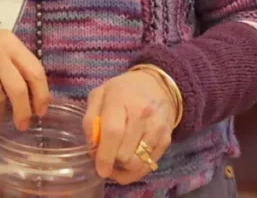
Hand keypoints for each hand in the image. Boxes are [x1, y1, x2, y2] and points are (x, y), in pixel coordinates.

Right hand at [0, 18, 49, 129]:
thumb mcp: (4, 41)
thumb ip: (19, 62)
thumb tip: (34, 95)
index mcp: (10, 43)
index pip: (34, 72)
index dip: (42, 95)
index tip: (41, 110)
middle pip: (17, 89)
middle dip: (23, 112)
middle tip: (23, 124)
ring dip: (1, 113)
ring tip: (1, 115)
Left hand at [82, 70, 176, 184]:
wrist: (156, 86)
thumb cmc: (122, 91)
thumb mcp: (99, 95)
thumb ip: (90, 119)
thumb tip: (92, 147)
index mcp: (120, 100)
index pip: (113, 133)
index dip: (105, 155)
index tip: (100, 169)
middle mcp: (142, 114)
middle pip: (125, 153)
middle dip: (112, 161)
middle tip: (105, 157)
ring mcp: (156, 128)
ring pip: (138, 164)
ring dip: (124, 169)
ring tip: (116, 161)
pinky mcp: (166, 140)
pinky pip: (149, 165)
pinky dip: (136, 170)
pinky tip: (128, 162)